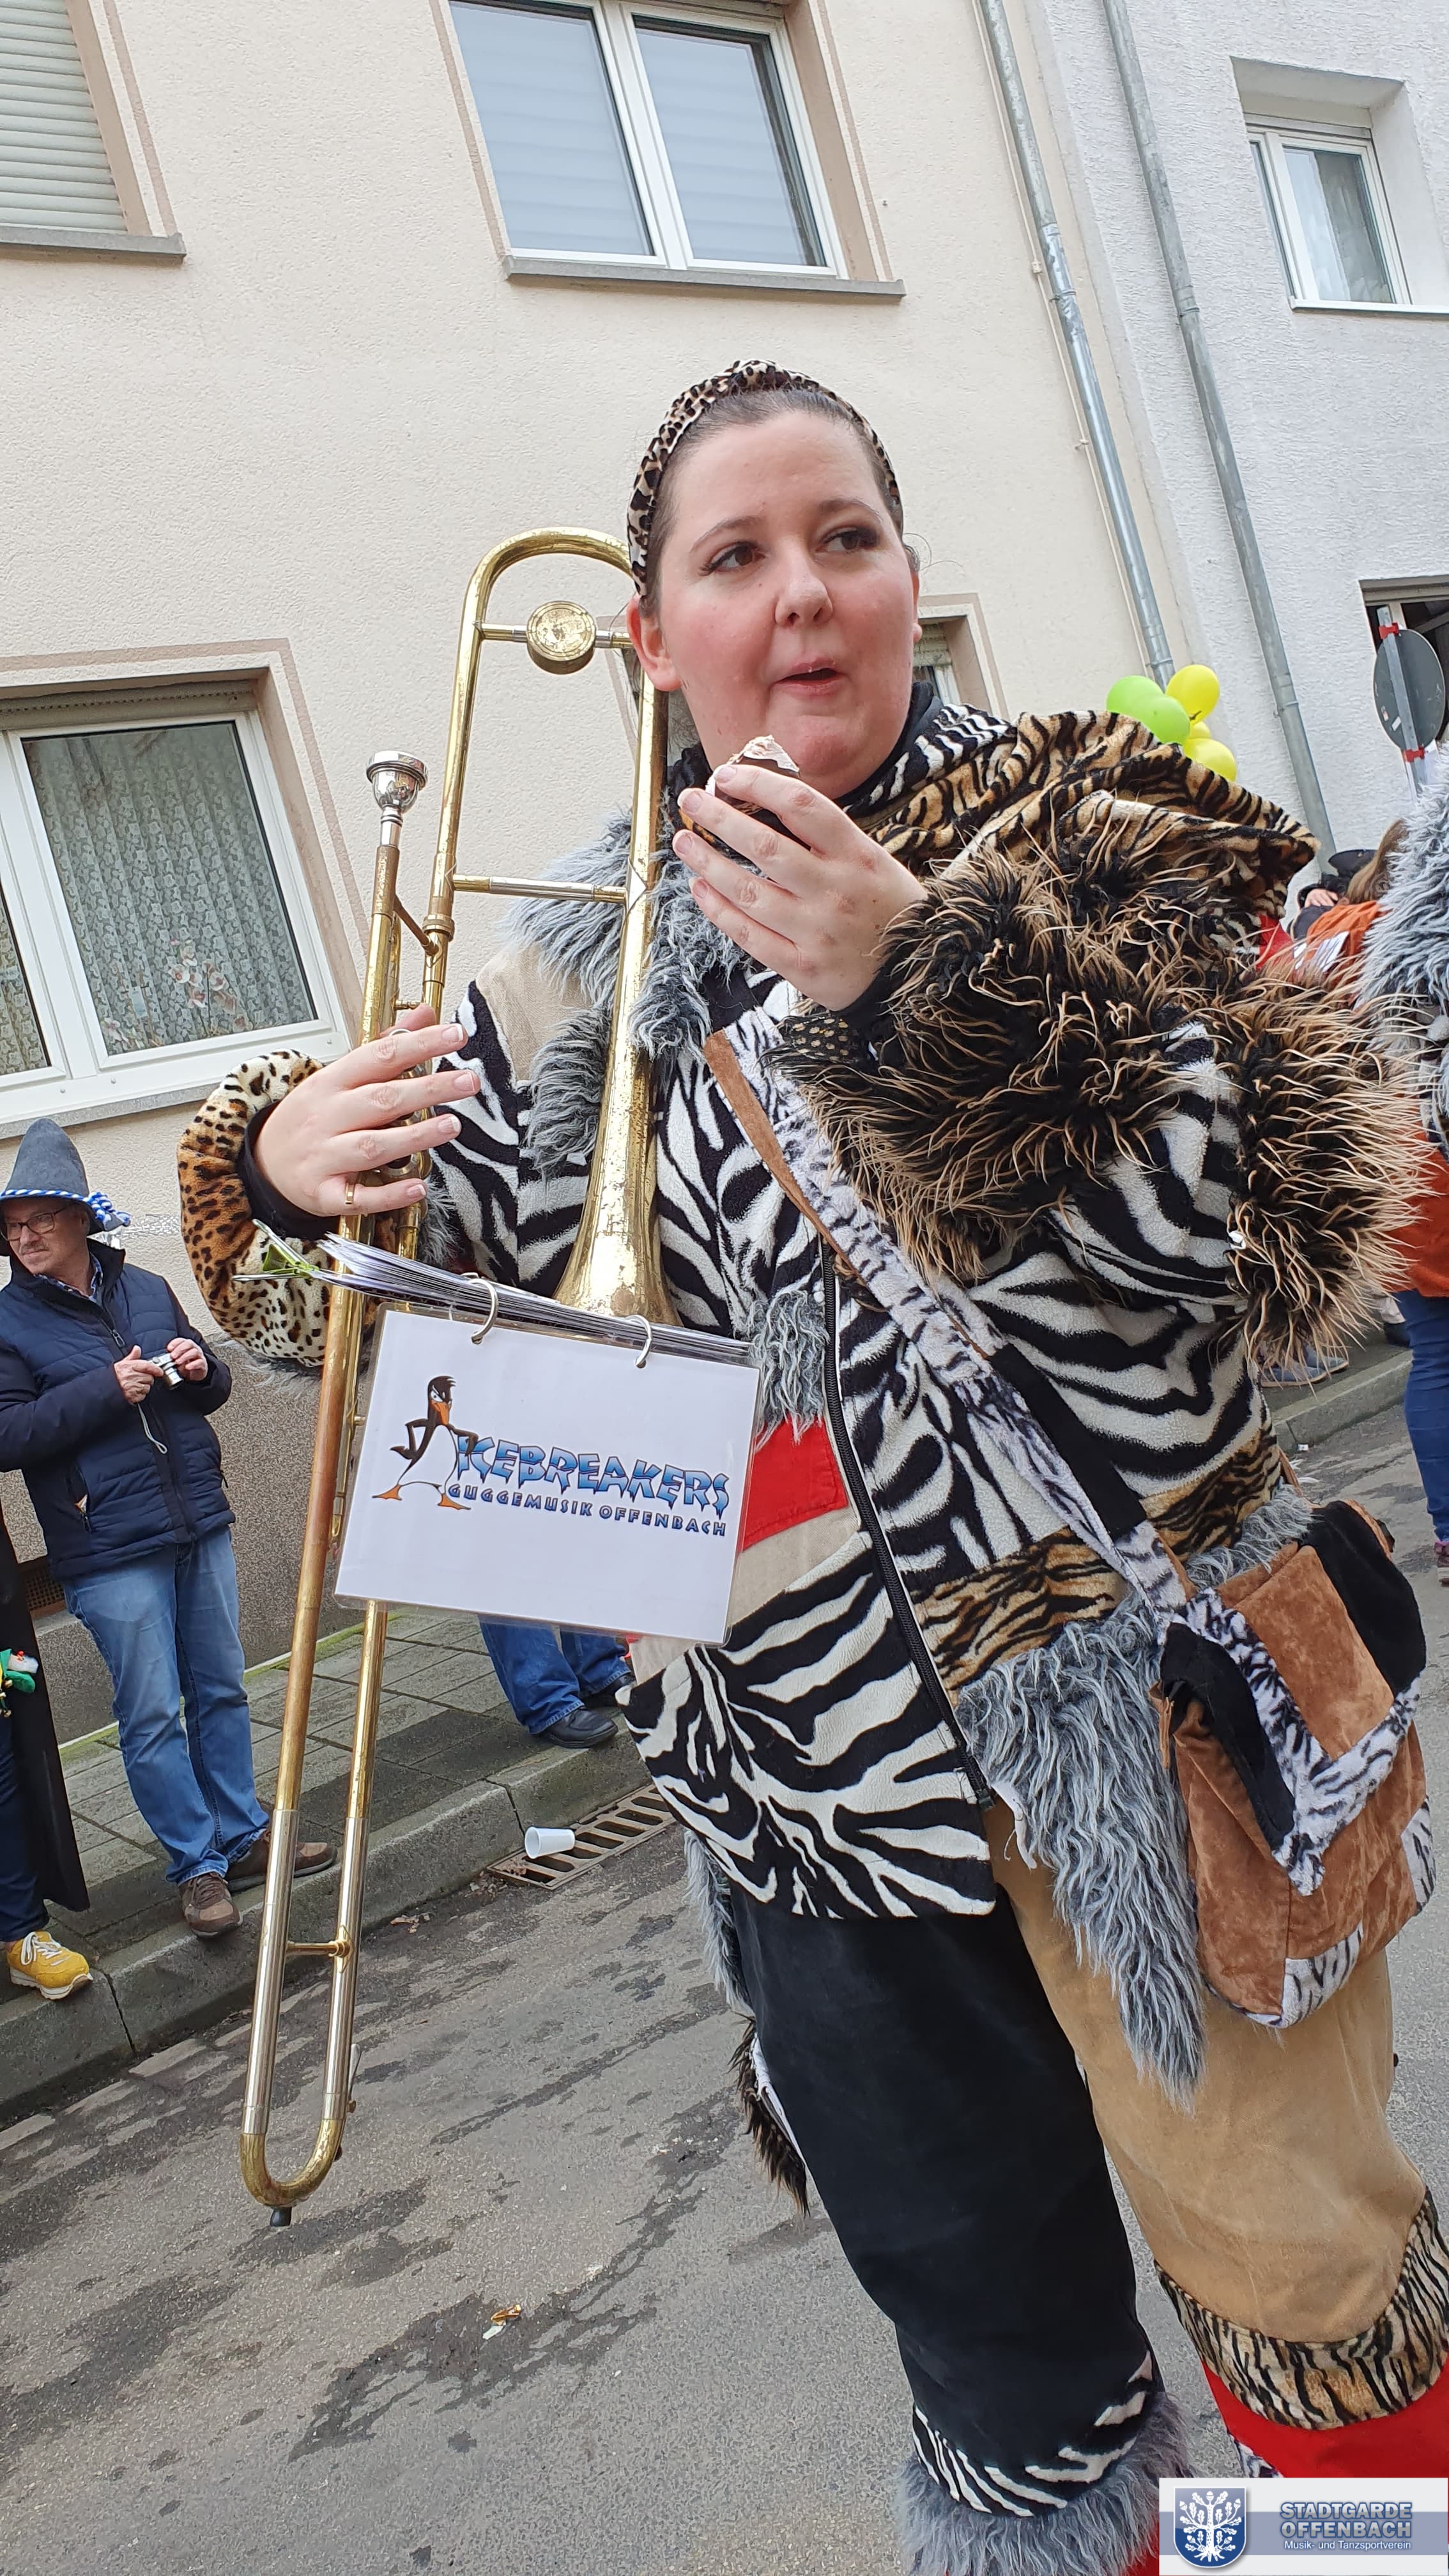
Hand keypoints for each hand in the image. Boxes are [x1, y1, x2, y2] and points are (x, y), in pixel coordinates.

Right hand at [114, 1346, 158, 1403]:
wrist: (105, 1387)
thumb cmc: (114, 1376)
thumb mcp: (122, 1363)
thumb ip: (132, 1356)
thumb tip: (137, 1348)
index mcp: (129, 1367)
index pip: (147, 1366)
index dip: (156, 1369)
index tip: (160, 1372)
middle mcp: (131, 1376)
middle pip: (149, 1378)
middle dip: (147, 1379)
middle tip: (140, 1379)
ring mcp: (132, 1387)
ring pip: (147, 1387)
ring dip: (143, 1387)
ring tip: (135, 1385)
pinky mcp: (132, 1396)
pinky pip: (142, 1396)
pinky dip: (140, 1395)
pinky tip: (133, 1392)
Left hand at [166, 1337, 207, 1381]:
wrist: (194, 1376)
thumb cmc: (184, 1366)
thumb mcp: (177, 1361)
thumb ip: (173, 1359)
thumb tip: (168, 1359)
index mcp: (186, 1346)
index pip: (181, 1340)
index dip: (175, 1343)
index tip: (169, 1349)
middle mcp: (194, 1348)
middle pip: (189, 1343)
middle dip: (179, 1349)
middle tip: (173, 1356)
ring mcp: (199, 1356)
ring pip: (194, 1352)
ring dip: (185, 1356)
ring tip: (178, 1362)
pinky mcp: (203, 1364)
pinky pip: (200, 1362)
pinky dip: (193, 1364)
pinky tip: (187, 1367)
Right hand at [252, 1004, 481, 1218]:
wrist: (264, 1162)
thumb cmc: (310, 1118)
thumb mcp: (340, 1077)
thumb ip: (385, 1047)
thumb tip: (425, 1013)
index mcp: (332, 1082)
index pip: (379, 1056)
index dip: (419, 1044)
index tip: (456, 1035)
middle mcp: (327, 1116)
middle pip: (381, 1099)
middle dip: (428, 1089)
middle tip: (469, 1081)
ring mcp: (323, 1156)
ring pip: (371, 1145)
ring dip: (414, 1136)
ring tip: (451, 1126)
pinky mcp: (323, 1193)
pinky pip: (358, 1196)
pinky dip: (389, 1193)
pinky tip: (419, 1187)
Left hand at [674, 770, 926, 1009]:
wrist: (918, 972)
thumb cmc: (889, 908)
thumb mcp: (873, 860)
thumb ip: (826, 838)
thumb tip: (764, 806)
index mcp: (856, 854)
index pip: (800, 805)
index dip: (757, 784)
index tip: (726, 775)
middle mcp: (834, 890)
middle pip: (763, 845)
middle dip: (718, 818)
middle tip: (691, 801)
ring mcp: (816, 931)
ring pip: (747, 890)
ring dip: (707, 862)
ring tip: (685, 842)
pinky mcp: (802, 966)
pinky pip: (748, 935)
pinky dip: (718, 910)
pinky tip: (700, 888)